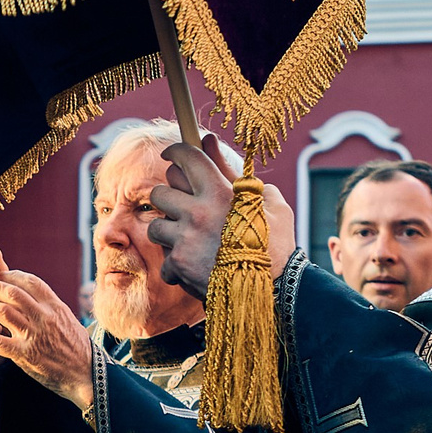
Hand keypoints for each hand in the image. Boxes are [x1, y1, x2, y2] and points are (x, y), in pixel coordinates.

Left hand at [0, 247, 94, 408]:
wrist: (87, 375)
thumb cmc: (77, 348)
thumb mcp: (67, 320)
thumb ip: (47, 306)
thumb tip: (29, 295)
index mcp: (55, 306)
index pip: (30, 281)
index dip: (11, 275)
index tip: (0, 275)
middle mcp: (44, 317)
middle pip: (12, 292)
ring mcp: (35, 335)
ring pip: (3, 311)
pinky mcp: (26, 355)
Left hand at [144, 135, 291, 295]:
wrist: (274, 289)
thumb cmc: (276, 243)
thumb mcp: (266, 200)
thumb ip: (233, 171)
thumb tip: (210, 143)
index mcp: (219, 192)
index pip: (187, 157)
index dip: (176, 152)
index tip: (172, 154)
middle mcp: (197, 212)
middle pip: (160, 192)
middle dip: (170, 197)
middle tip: (184, 206)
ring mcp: (184, 240)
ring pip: (155, 225)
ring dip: (168, 231)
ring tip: (190, 240)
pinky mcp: (178, 265)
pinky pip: (164, 258)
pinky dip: (176, 264)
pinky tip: (196, 266)